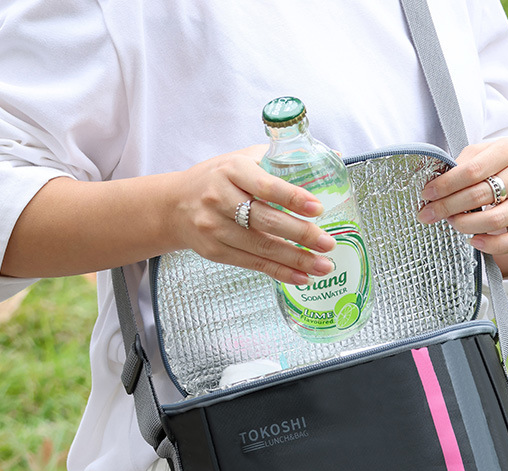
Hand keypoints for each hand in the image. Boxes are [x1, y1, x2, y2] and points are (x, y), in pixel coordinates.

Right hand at [168, 145, 335, 284]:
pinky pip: (253, 264)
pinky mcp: (215, 251)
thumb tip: (332, 157)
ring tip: (323, 265)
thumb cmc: (218, 179)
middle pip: (265, 220)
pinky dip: (280, 272)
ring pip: (261, 247)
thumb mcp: (242, 160)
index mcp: (232, 170)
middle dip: (301, 234)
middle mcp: (220, 198)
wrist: (175, 205)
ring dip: (296, 259)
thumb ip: (281, 160)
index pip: (265, 185)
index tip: (317, 208)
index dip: (292, 198)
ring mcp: (215, 227)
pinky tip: (302, 276)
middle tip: (328, 244)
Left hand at [416, 138, 507, 274]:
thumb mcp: (487, 153)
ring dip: (466, 225)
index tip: (426, 194)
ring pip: (494, 220)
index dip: (445, 185)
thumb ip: (464, 163)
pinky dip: (490, 246)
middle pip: (479, 196)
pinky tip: (474, 241)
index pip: (472, 170)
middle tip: (428, 214)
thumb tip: (434, 183)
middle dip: (447, 207)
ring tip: (452, 222)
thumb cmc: (505, 166)